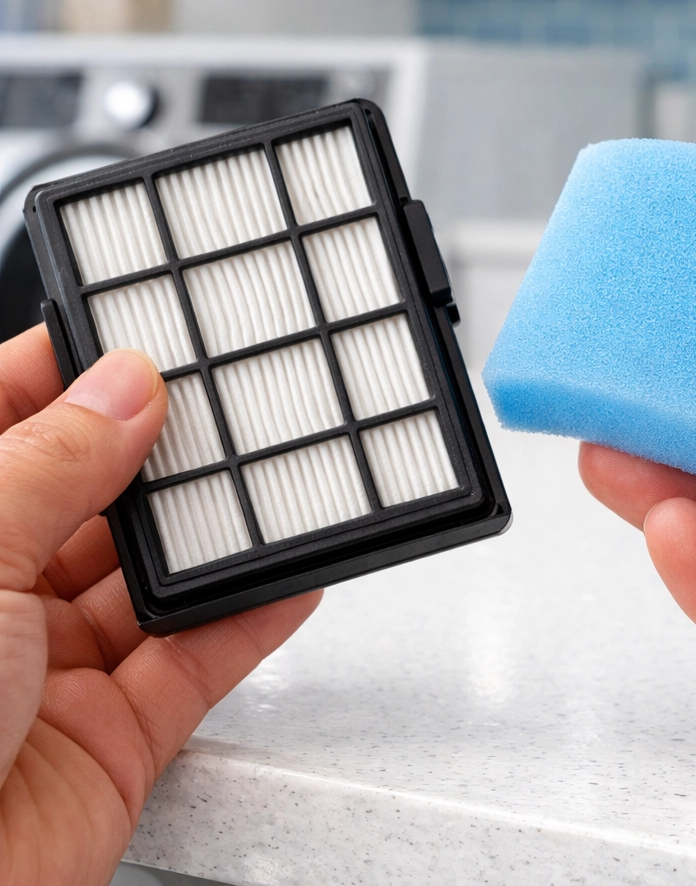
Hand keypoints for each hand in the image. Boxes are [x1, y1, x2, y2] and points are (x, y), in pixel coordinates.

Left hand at [0, 326, 320, 885]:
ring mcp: (49, 670)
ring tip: (272, 484)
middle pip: (94, 501)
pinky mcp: (113, 737)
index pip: (5, 425)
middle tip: (226, 410)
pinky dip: (252, 619)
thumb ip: (52, 464)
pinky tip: (288, 577)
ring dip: (214, 538)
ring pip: (154, 581)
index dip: (69, 374)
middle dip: (160, 457)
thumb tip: (124, 387)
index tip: (139, 337)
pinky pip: (199, 662)